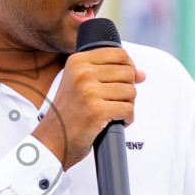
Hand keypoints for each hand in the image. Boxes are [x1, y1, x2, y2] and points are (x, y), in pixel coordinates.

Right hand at [33, 47, 144, 169]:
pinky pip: (128, 110)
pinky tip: (115, 122)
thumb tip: (141, 74)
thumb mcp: (81, 84)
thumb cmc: (68, 114)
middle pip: (128, 72)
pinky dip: (127, 118)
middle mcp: (82, 73)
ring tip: (113, 112)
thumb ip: (110, 74)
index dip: (129, 67)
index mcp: (78, 61)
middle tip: (116, 101)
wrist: (52, 140)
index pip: (119, 53)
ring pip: (131, 91)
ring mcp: (89, 91)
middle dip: (128, 89)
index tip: (124, 81)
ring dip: (127, 105)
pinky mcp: (97, 111)